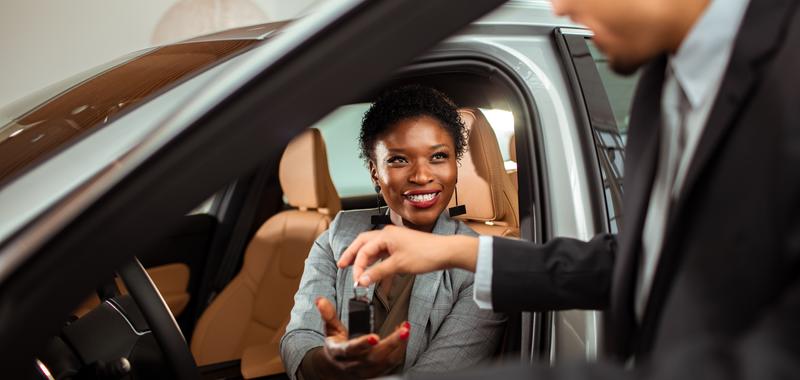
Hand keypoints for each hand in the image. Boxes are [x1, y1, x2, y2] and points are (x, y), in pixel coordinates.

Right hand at [314, 297, 409, 378]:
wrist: (337, 368)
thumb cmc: (336, 345)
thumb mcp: (330, 330)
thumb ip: (328, 315)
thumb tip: (320, 300)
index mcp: (340, 353)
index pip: (352, 349)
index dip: (363, 344)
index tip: (375, 337)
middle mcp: (354, 364)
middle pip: (374, 357)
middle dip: (391, 343)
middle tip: (404, 329)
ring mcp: (366, 370)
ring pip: (386, 362)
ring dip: (399, 346)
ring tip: (406, 329)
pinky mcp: (377, 372)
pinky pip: (392, 363)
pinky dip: (400, 350)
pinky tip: (403, 336)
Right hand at [337, 225, 478, 285]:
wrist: (446, 252)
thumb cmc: (426, 254)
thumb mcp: (399, 265)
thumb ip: (378, 272)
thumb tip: (362, 280)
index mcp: (385, 235)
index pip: (363, 250)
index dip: (357, 266)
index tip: (356, 281)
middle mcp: (388, 235)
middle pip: (364, 244)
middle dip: (352, 255)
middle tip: (342, 265)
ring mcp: (395, 241)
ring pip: (374, 250)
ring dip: (366, 261)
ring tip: (357, 272)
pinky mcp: (401, 248)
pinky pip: (385, 257)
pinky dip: (380, 267)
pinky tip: (379, 281)